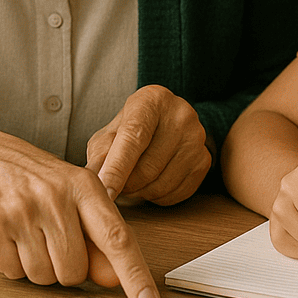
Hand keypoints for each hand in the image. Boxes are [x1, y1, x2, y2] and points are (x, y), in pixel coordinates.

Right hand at [0, 124, 160, 297]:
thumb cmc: (39, 183)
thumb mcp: (75, 199)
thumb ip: (97, 239)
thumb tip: (113, 279)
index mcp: (86, 187)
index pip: (118, 238)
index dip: (135, 275)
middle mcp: (56, 196)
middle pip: (75, 271)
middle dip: (65, 268)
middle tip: (51, 239)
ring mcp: (23, 209)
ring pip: (43, 277)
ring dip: (37, 267)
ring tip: (29, 233)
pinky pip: (12, 272)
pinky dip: (11, 263)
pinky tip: (9, 235)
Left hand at [86, 84, 210, 204]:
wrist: (165, 123)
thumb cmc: (132, 128)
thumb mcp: (110, 133)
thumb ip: (100, 154)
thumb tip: (94, 180)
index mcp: (152, 101)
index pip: (133, 138)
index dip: (117, 168)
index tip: (105, 193)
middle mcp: (180, 114)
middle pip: (147, 167)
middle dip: (126, 185)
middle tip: (116, 185)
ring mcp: (196, 137)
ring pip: (161, 184)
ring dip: (140, 193)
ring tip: (133, 182)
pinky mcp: (204, 159)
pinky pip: (175, 193)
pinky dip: (157, 197)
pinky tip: (150, 184)